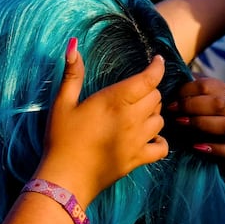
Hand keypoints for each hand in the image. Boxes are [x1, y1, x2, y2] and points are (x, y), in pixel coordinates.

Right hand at [36, 39, 167, 205]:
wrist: (65, 178)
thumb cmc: (61, 138)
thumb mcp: (62, 103)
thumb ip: (72, 74)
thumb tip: (73, 45)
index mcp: (115, 101)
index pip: (149, 79)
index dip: (157, 67)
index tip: (157, 60)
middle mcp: (132, 119)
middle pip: (156, 97)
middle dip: (150, 90)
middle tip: (136, 90)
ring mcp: (138, 140)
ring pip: (160, 119)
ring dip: (153, 112)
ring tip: (139, 112)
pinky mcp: (138, 160)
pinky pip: (162, 147)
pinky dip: (160, 140)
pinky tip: (149, 137)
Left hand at [165, 77, 224, 170]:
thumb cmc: (211, 114)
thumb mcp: (203, 98)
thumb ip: (189, 90)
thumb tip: (167, 81)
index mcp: (223, 91)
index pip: (207, 85)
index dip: (186, 91)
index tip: (171, 100)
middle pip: (218, 103)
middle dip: (192, 106)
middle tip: (173, 110)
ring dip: (202, 124)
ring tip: (182, 124)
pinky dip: (213, 148)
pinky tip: (196, 146)